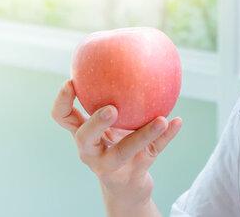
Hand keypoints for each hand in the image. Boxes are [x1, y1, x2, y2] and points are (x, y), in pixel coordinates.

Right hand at [51, 79, 181, 215]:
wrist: (127, 185)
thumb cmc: (118, 142)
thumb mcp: (113, 123)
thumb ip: (116, 97)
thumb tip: (132, 54)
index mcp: (83, 134)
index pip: (63, 117)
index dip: (63, 101)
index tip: (72, 81)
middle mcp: (91, 151)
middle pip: (84, 138)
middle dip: (95, 123)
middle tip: (111, 108)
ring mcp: (111, 165)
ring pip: (122, 152)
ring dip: (142, 135)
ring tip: (160, 120)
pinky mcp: (134, 173)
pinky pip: (153, 152)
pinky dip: (166, 137)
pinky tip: (177, 121)